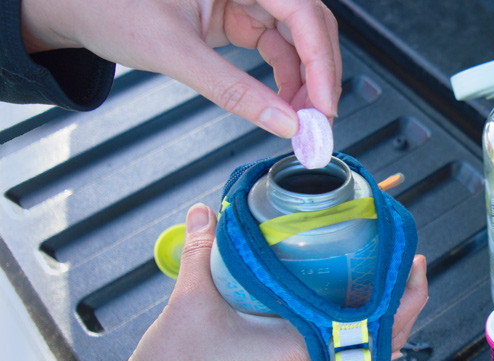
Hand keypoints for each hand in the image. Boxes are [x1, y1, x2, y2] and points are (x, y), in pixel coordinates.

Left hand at [20, 0, 341, 136]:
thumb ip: (232, 89)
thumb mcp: (174, 51)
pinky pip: (277, 47)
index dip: (321, 62)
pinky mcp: (238, 16)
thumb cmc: (107, 6)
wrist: (75, 7)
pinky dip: (285, 79)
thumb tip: (280, 121)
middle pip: (310, 24)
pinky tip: (282, 104)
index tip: (324, 105)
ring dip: (305, 80)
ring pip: (298, 39)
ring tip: (300, 119)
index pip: (303, 12)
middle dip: (320, 74)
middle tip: (320, 119)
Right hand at [118, 204, 427, 360]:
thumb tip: (211, 210)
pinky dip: (351, 330)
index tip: (415, 261)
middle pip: (383, 339)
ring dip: (380, 317)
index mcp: (303, 352)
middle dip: (402, 300)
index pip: (380, 327)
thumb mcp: (191, 303)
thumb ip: (203, 250)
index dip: (408, 294)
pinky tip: (341, 308)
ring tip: (383, 280)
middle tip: (406, 261)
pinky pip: (337, 353)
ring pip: (361, 349)